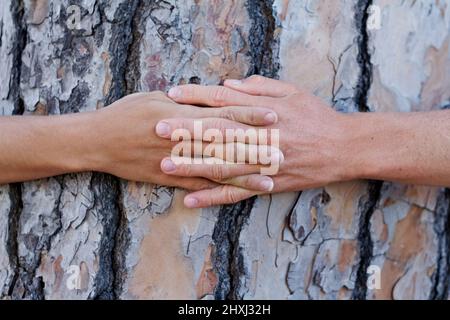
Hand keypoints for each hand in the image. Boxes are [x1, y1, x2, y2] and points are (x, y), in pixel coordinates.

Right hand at [90, 91, 278, 192]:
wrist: (98, 141)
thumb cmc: (127, 113)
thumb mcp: (156, 98)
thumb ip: (187, 102)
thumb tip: (214, 98)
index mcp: (183, 117)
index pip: (224, 115)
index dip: (250, 116)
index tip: (273, 116)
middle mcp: (183, 141)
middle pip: (226, 146)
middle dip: (255, 149)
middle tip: (283, 153)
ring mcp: (177, 163)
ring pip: (216, 170)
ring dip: (244, 176)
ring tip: (268, 181)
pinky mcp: (169, 180)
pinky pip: (197, 187)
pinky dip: (217, 192)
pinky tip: (235, 196)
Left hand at [157, 76, 352, 206]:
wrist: (343, 148)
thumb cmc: (316, 116)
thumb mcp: (293, 92)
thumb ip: (259, 87)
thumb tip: (228, 84)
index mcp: (265, 112)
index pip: (225, 102)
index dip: (197, 97)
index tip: (172, 95)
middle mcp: (262, 137)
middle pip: (219, 133)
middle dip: (187, 130)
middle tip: (157, 128)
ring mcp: (263, 164)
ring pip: (223, 165)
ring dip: (193, 166)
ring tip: (165, 165)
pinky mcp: (268, 185)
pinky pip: (236, 193)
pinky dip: (213, 197)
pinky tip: (190, 199)